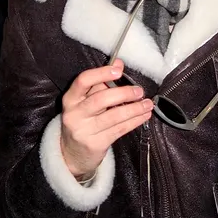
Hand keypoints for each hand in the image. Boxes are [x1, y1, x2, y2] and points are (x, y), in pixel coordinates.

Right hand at [60, 59, 152, 179]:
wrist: (71, 154)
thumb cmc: (82, 120)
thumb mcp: (85, 101)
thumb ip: (101, 82)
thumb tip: (119, 63)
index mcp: (70, 98)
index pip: (83, 81)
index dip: (101, 74)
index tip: (118, 71)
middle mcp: (74, 114)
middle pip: (100, 100)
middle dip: (123, 93)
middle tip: (139, 91)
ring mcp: (84, 131)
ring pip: (113, 116)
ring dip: (134, 109)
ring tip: (147, 104)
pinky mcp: (96, 144)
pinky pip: (119, 129)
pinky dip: (134, 121)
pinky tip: (144, 116)